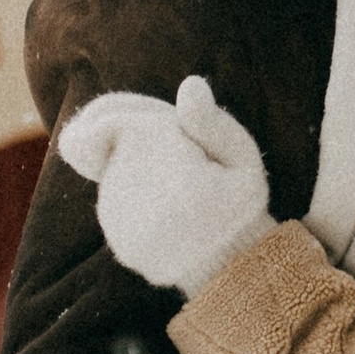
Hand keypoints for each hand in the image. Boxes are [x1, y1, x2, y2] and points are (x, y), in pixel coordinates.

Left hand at [58, 74, 271, 296]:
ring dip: (137, 164)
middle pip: (112, 142)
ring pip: (112, 170)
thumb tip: (190, 84)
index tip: (163, 118)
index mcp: (171, 179)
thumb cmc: (239, 204)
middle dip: (142, 136)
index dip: (136, 109)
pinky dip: (136, 190)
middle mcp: (137, 204)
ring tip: (183, 184)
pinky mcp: (117, 239)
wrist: (233, 269)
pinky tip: (169, 203)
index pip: (117, 120)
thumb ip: (212, 122)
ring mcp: (121, 224)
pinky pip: (115, 197)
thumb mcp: (242, 158)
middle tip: (186, 155)